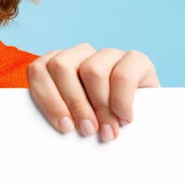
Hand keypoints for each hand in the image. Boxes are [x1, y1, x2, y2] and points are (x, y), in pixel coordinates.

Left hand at [27, 43, 159, 141]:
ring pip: (91, 70)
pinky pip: (122, 75)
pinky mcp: (135, 59)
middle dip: (74, 103)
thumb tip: (59, 125)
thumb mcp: (75, 118)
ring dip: (99, 106)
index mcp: (58, 64)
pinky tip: (124, 118)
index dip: (48, 99)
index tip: (64, 126)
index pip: (39, 70)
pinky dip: (121, 101)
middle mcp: (80, 53)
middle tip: (87, 130)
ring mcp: (107, 54)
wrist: (146, 122)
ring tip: (107, 130)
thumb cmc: (100, 123)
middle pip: (61, 66)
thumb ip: (61, 114)